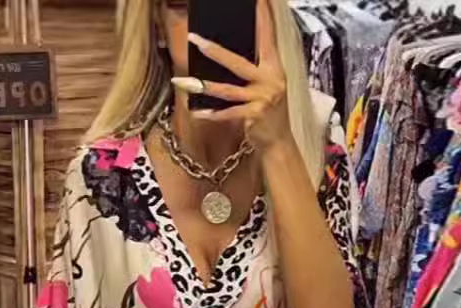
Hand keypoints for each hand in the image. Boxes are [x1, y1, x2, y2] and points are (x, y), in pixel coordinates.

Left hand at [179, 0, 291, 150]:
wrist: (278, 141)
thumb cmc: (268, 110)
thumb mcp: (265, 85)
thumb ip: (251, 70)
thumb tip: (223, 54)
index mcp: (274, 67)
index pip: (266, 37)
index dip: (261, 17)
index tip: (256, 0)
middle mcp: (270, 80)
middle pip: (237, 62)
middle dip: (214, 50)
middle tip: (194, 39)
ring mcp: (262, 98)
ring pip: (227, 90)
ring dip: (204, 86)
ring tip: (182, 81)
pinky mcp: (254, 116)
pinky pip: (228, 113)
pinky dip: (212, 114)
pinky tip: (197, 112)